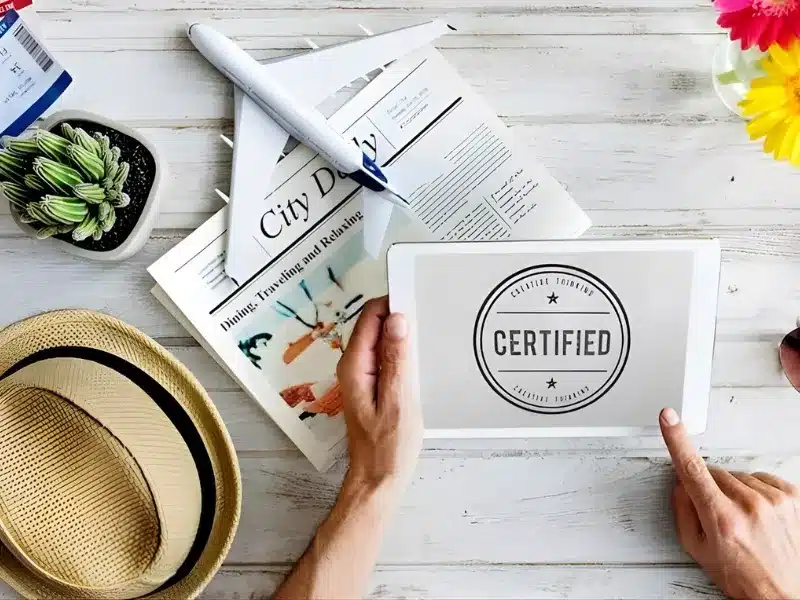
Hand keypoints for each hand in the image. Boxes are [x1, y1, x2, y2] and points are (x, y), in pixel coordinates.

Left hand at [336, 297, 421, 494]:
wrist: (377, 481)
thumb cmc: (388, 448)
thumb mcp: (398, 402)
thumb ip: (396, 360)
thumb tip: (397, 320)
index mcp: (355, 366)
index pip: (370, 317)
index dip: (393, 303)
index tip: (419, 300)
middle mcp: (353, 366)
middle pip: (375, 325)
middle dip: (399, 317)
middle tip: (429, 319)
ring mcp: (361, 375)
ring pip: (381, 340)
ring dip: (402, 335)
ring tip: (428, 338)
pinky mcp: (372, 385)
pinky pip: (385, 357)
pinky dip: (402, 353)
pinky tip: (420, 360)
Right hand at [660, 408, 799, 599]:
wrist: (782, 595)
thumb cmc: (743, 578)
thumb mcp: (697, 549)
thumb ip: (683, 512)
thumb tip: (680, 484)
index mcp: (721, 518)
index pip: (691, 469)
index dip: (676, 440)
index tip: (669, 419)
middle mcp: (749, 506)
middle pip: (714, 474)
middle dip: (710, 489)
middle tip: (719, 516)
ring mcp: (773, 500)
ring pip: (737, 477)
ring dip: (735, 492)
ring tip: (743, 520)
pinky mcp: (792, 496)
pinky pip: (761, 478)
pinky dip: (756, 491)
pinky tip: (758, 512)